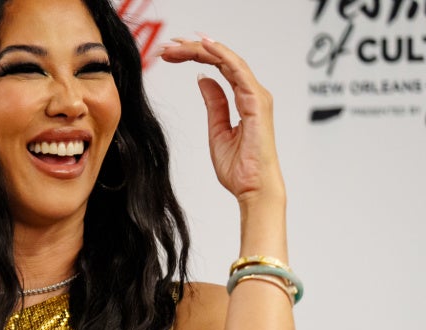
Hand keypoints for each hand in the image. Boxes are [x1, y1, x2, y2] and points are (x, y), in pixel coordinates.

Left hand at [158, 35, 283, 203]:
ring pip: (228, 61)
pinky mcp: (256, 103)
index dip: (196, 56)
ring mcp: (256, 97)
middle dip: (194, 49)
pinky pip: (238, 71)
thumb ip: (214, 104)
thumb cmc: (241, 168)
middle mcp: (253, 94)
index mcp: (245, 99)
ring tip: (178, 44)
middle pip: (222, 60)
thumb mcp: (217, 130)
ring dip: (202, 49)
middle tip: (169, 46)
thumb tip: (204, 80)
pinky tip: (205, 47)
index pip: (220, 68)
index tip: (172, 54)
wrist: (253, 189)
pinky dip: (222, 56)